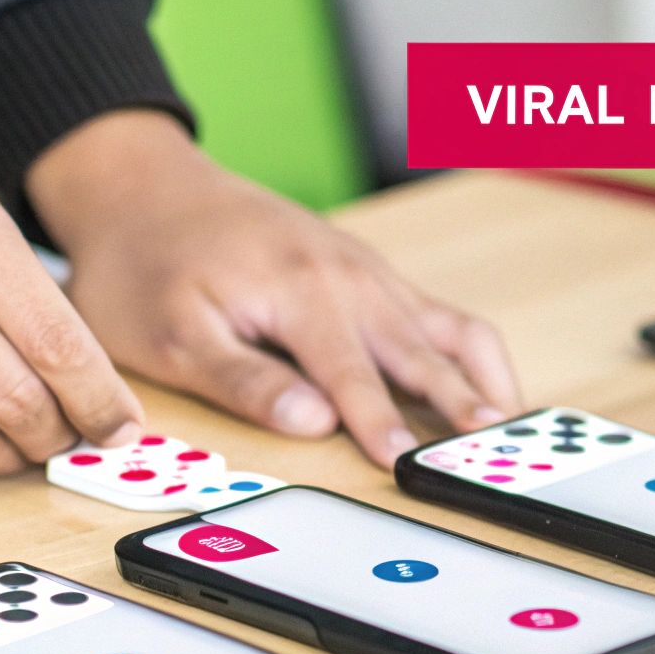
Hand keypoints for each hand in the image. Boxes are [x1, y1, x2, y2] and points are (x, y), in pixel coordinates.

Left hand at [28, 111, 520, 466]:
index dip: (384, 425)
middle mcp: (346, 275)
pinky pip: (433, 310)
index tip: (414, 466)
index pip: (354, 374)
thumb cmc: (147, 264)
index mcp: (300, 290)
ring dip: (480, 377)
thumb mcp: (170, 334)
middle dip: (461, 404)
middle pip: (420, 350)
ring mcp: (363, 268)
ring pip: (445, 325)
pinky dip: (465, 350)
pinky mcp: (364, 269)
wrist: (145, 186)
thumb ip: (244, 380)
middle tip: (498, 456)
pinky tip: (480, 387)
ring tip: (509, 430)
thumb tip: (312, 422)